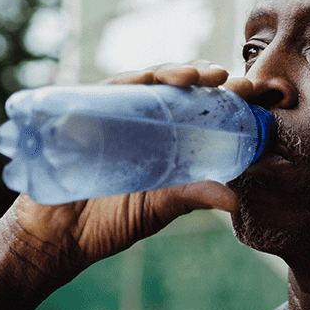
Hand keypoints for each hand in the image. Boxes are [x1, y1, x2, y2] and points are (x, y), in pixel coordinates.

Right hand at [0, 61, 252, 286]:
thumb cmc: (109, 221)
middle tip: (232, 80)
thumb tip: (236, 199)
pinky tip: (149, 79)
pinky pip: (107, 89)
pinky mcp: (84, 113)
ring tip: (198, 76)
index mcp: (164, 137)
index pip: (198, 107)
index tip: (254, 93)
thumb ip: (194, 196)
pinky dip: (130, 80)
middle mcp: (140, 118)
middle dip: (205, 76)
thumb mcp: (161, 207)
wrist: (56, 238)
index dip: (225, 96)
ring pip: (146, 80)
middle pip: (176, 86)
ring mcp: (112, 113)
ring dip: (173, 72)